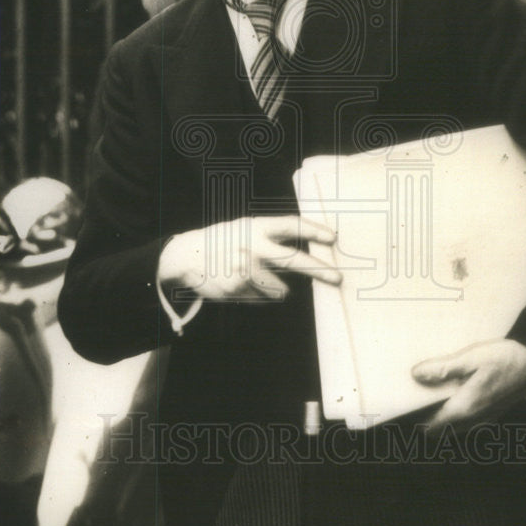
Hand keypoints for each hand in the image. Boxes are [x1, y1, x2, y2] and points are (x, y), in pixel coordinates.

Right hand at [158, 215, 340, 302]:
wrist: (186, 255)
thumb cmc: (225, 240)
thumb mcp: (246, 228)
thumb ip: (272, 237)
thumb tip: (311, 249)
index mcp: (256, 227)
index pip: (290, 226)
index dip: (313, 230)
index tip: (332, 237)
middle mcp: (252, 247)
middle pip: (294, 260)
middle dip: (319, 270)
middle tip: (338, 278)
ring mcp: (244, 270)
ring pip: (281, 290)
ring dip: (276, 289)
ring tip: (256, 278)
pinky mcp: (238, 290)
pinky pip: (262, 299)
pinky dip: (256, 295)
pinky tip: (240, 284)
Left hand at [411, 338, 525, 432]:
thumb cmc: (505, 358)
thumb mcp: (469, 358)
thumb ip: (442, 369)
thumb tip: (416, 375)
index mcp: (466, 408)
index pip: (434, 427)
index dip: (419, 422)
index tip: (408, 411)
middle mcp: (477, 418)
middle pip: (445, 430)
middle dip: (430, 420)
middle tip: (419, 400)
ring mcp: (488, 417)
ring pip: (458, 426)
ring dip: (445, 416)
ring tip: (436, 394)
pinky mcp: (495, 410)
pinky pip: (470, 419)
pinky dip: (459, 412)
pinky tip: (458, 392)